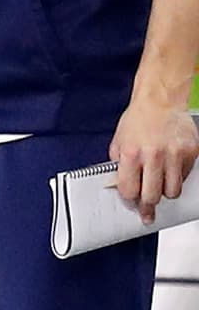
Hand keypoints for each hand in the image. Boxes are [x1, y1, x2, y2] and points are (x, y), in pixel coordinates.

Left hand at [110, 96, 198, 223]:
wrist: (161, 101)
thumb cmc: (139, 119)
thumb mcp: (119, 141)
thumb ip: (119, 165)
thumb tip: (119, 186)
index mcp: (131, 153)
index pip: (129, 191)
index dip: (130, 199)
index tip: (132, 202)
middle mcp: (153, 155)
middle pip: (152, 197)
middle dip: (148, 204)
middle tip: (147, 208)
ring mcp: (175, 155)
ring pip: (173, 192)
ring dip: (165, 192)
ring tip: (160, 185)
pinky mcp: (191, 152)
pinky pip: (185, 177)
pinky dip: (178, 177)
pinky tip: (171, 167)